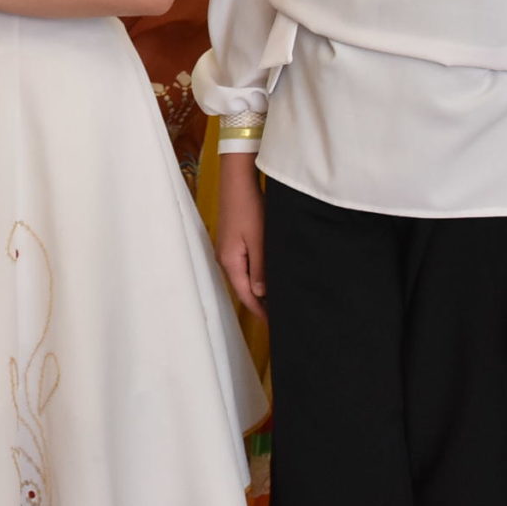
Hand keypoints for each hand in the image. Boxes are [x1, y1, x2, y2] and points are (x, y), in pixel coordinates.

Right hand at [216, 152, 266, 319]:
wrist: (238, 182)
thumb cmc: (249, 208)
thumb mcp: (259, 240)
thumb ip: (260, 269)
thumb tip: (261, 293)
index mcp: (230, 262)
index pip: (246, 295)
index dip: (260, 311)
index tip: (275, 323)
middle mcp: (225, 259)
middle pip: (243, 288)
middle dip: (260, 302)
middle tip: (281, 313)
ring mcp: (228, 250)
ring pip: (244, 277)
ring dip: (259, 288)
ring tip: (277, 298)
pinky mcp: (233, 242)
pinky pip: (245, 265)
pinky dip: (256, 275)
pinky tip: (268, 275)